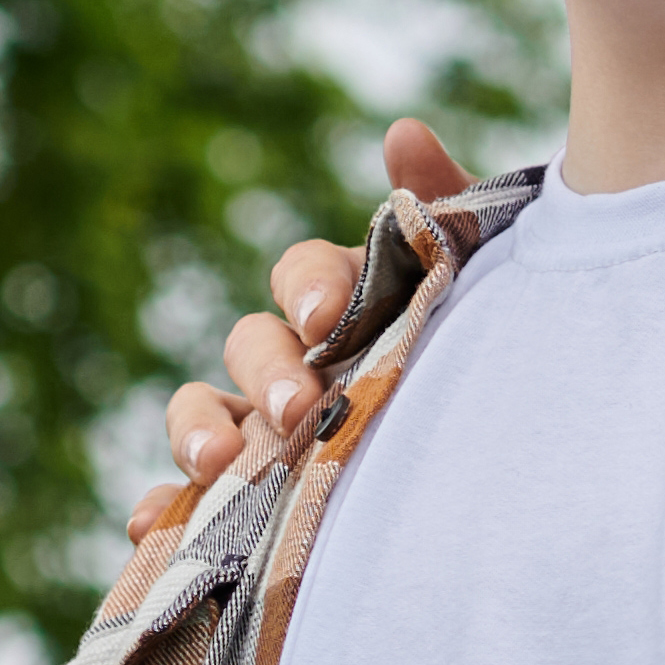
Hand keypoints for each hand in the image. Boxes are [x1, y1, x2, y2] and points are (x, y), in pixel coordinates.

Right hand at [128, 123, 476, 536]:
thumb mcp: (484, 287)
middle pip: (254, 346)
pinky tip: (147, 529)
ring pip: (208, 417)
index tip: (325, 316)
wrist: (518, 466)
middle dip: (265, 371)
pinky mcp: (252, 506)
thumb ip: (449, 213)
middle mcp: (299, 364)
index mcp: (350, 306)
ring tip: (216, 463)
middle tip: (295, 408)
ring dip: (196, 432)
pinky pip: (192, 508)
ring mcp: (269, 435)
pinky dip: (162, 514)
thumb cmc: (490, 357)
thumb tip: (403, 135)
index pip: (309, 275)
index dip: (310, 287)